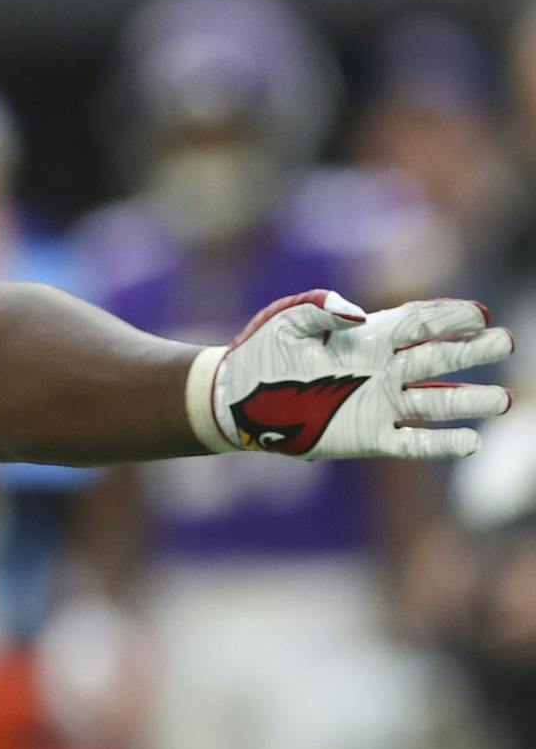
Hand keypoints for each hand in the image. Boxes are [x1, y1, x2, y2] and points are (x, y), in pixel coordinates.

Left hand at [190, 291, 512, 461]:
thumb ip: (319, 306)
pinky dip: (440, 442)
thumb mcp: (286, 318)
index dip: (449, 317)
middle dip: (474, 351)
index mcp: (367, 337)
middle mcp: (382, 369)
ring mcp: (380, 404)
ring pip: (436, 402)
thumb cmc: (263, 351)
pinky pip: (414, 441)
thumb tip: (358, 312)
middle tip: (508, 342)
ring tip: (505, 399)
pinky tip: (470, 442)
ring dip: (470, 401)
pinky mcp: (371, 436)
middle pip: (438, 358)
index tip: (481, 313)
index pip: (419, 323)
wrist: (239, 397)